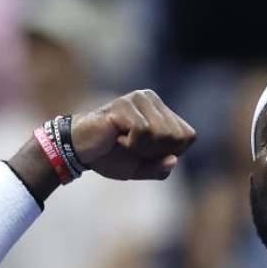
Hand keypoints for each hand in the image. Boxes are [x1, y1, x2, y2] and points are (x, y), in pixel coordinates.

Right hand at [71, 90, 196, 180]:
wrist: (77, 150)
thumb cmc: (110, 156)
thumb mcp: (140, 168)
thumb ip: (159, 168)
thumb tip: (174, 160)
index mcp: (161, 110)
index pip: (188, 136)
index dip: (171, 152)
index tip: (146, 152)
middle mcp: (152, 99)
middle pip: (177, 137)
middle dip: (156, 152)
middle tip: (132, 147)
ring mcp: (138, 99)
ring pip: (162, 134)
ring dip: (142, 148)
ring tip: (123, 142)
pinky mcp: (124, 105)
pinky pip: (143, 132)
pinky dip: (131, 144)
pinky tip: (116, 138)